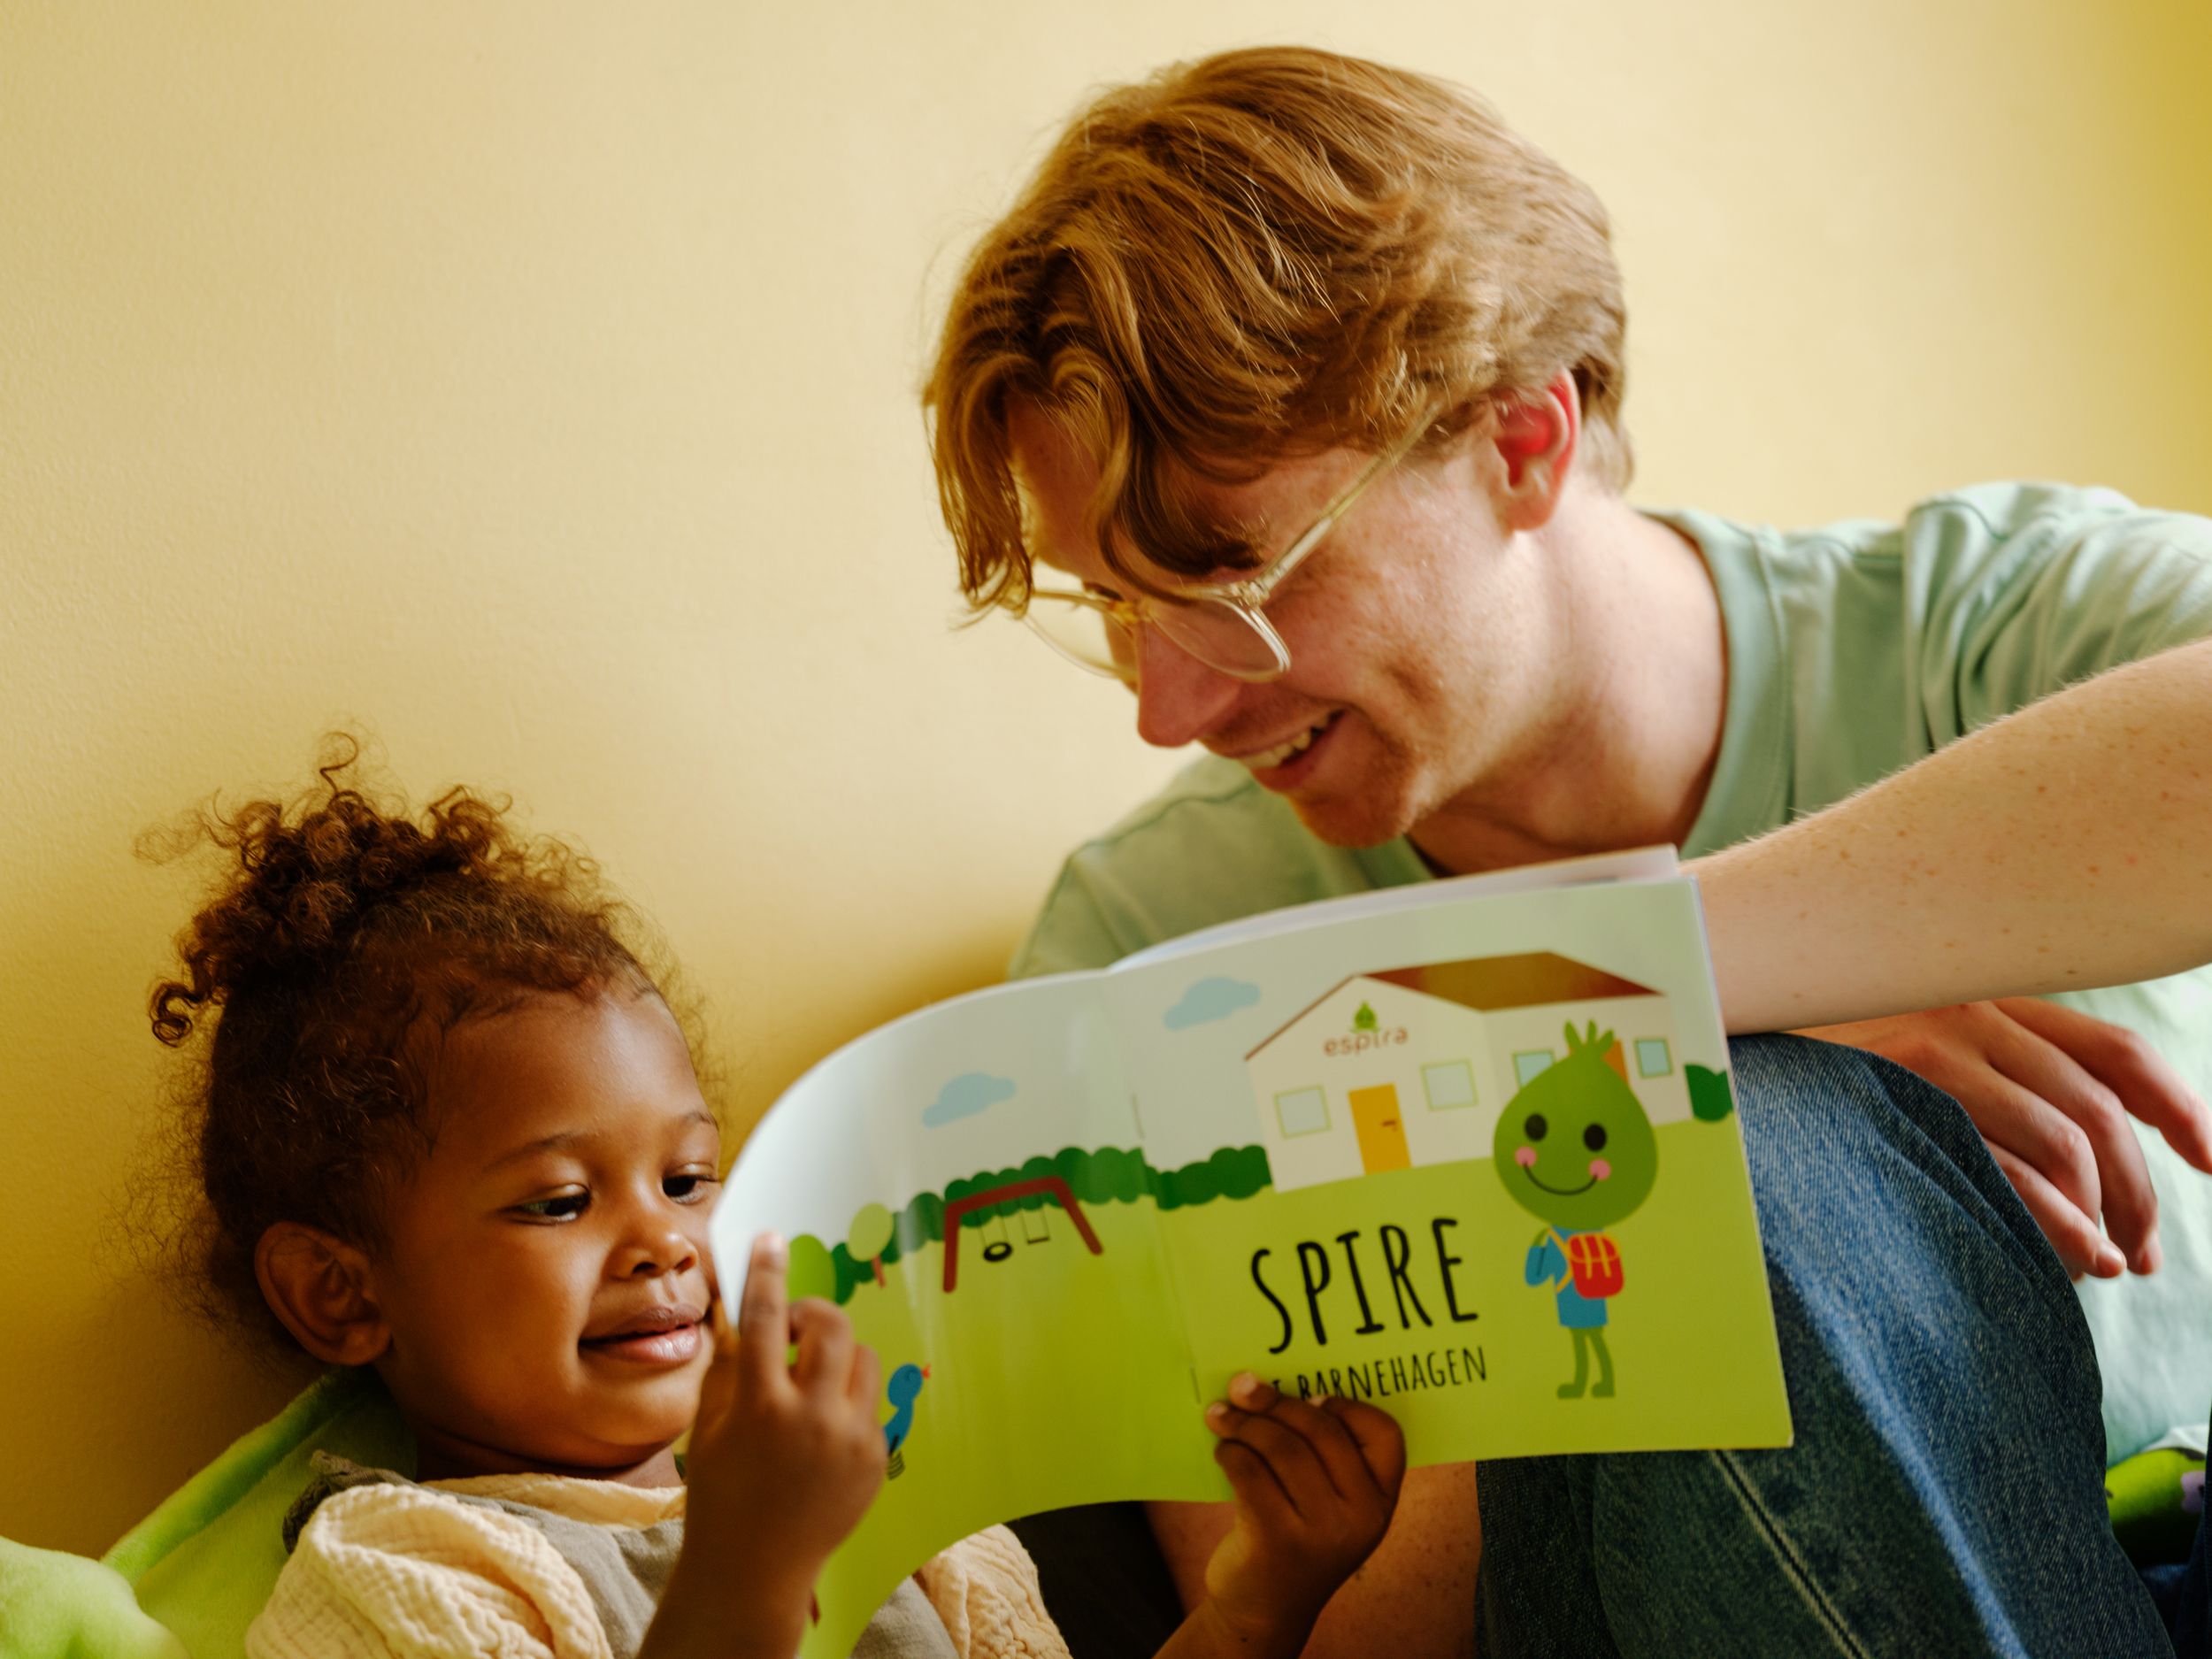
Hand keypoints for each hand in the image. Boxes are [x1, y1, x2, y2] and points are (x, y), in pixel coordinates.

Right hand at [644, 1233, 883, 1658]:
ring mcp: (853, 1439)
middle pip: (833, 1326)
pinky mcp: (876, 1458)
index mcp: (761, 1407)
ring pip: (864, 1360)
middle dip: (814, 1314)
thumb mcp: (708, 1427)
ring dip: (837, 1357)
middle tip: (794, 1327)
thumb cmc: (720, 1496)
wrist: (755, 1570)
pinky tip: (821, 1430)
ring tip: (809, 1382)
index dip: (767, 1272)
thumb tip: (743, 1314)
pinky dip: (847, 1401)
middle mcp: (814, 1418)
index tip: (771, 1239)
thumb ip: (730, 1367)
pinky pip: (871, 1403)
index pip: (766, 1318)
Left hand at [1194, 1374, 1405, 1654]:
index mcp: (1381, 1500)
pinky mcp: (1278, 1540)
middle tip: (1242, 1387)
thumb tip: (1267, 1383)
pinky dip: (1231, 1451)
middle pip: (1322, 1430)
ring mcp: (1322, 1531)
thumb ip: (1319, 1454)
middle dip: (1276, 1402)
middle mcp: (1361, 1516)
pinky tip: (1223, 1450)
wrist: (1265, 1609)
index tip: (1310, 1395)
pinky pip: (1250, 1472)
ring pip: (1282, 1447)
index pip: (1385, 1433)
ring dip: (1245, 1423)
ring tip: (1220, 1416)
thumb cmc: (1294, 1536)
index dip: (1348, 1406)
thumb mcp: (1326, 1502)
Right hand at [1797, 1000, 2211, 1279]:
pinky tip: (2073, 1254)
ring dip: (2105, 1214)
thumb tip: (2092, 1173)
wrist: (1725, 1044)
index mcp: (1991, 1000)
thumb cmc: (1822, 1066)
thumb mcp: (1916, 1053)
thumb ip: (1995, 1082)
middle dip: (2139, 1191)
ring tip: (2108, 1264)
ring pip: (2068, 1139)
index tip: (2211, 1162)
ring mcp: (1935, 1049)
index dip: (2178, 1107)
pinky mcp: (1901, 1092)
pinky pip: (2007, 1165)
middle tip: (2144, 1252)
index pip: (2113, 1050)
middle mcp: (1973, 1013)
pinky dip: (2056, 1217)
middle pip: (2099, 1108)